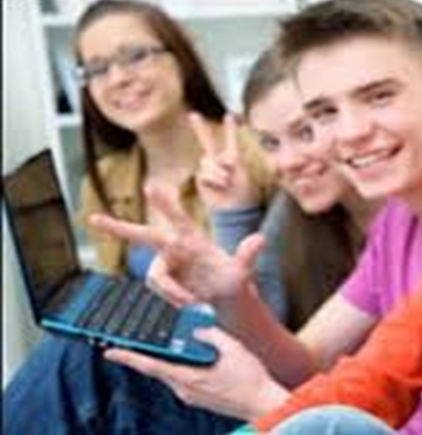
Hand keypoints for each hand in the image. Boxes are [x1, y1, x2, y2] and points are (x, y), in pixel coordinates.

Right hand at [89, 184, 264, 306]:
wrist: (225, 295)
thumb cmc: (234, 278)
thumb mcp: (243, 271)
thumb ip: (248, 256)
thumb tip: (260, 239)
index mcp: (192, 238)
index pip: (176, 218)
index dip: (164, 204)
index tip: (150, 186)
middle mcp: (174, 247)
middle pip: (142, 236)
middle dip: (118, 228)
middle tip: (93, 218)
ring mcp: (165, 262)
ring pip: (155, 277)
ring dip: (172, 291)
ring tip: (195, 302)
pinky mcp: (163, 278)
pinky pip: (159, 290)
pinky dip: (173, 298)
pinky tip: (190, 302)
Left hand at [104, 327, 290, 419]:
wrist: (264, 405)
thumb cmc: (251, 379)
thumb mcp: (233, 348)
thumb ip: (211, 336)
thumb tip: (195, 331)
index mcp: (189, 378)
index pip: (152, 366)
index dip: (129, 358)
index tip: (109, 351)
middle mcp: (185, 391)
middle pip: (160, 369)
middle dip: (148, 354)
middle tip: (132, 342)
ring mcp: (192, 397)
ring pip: (173, 373)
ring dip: (170, 359)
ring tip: (172, 344)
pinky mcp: (200, 399)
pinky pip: (185, 379)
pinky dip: (183, 366)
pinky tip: (194, 357)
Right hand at [192, 112, 259, 209]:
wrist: (235, 211)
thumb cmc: (244, 195)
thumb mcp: (243, 175)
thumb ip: (231, 162)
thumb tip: (220, 160)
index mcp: (232, 159)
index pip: (231, 142)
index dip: (230, 129)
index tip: (229, 116)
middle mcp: (218, 162)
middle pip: (207, 141)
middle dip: (199, 127)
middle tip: (193, 114)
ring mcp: (209, 170)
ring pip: (208, 161)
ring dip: (218, 171)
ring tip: (227, 182)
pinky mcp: (202, 179)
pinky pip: (204, 173)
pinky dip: (213, 178)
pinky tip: (220, 185)